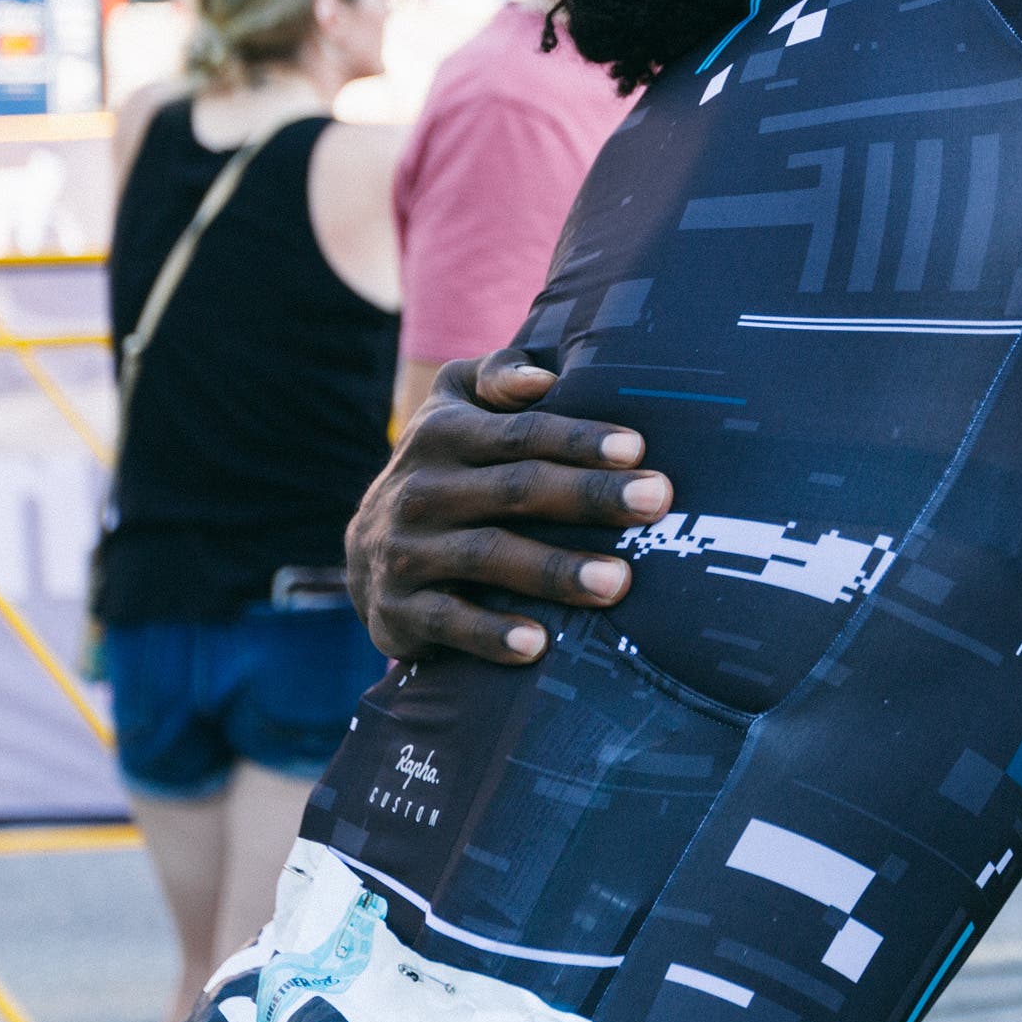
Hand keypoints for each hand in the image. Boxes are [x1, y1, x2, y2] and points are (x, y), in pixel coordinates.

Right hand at [347, 350, 673, 663]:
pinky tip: (538, 645)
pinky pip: (446, 622)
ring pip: (486, 556)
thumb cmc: (447, 466)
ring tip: (618, 582)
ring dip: (554, 571)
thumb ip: (497, 376)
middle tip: (655, 501)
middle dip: (588, 495)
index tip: (636, 449)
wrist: (367, 553)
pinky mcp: (396, 610)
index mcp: (442, 433)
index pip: (521, 434)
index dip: (578, 439)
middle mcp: (420, 489)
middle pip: (515, 488)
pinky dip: (490, 634)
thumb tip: (543, 378)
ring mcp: (404, 551)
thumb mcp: (455, 405)